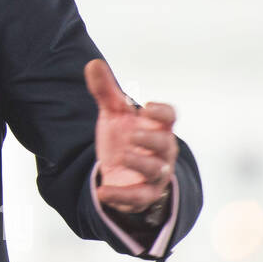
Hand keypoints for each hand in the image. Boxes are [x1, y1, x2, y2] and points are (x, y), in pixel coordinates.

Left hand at [84, 59, 176, 213]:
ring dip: (140, 163)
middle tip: (132, 134)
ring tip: (121, 156)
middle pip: (166, 143)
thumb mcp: (114, 114)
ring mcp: (155, 173)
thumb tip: (92, 63)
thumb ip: (105, 91)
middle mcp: (161, 150)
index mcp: (156, 126)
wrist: (122, 171)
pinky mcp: (143, 194)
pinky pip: (139, 198)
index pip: (170, 117)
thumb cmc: (125, 137)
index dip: (162, 112)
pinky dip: (121, 195)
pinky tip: (101, 192)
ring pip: (157, 170)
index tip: (146, 107)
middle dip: (151, 139)